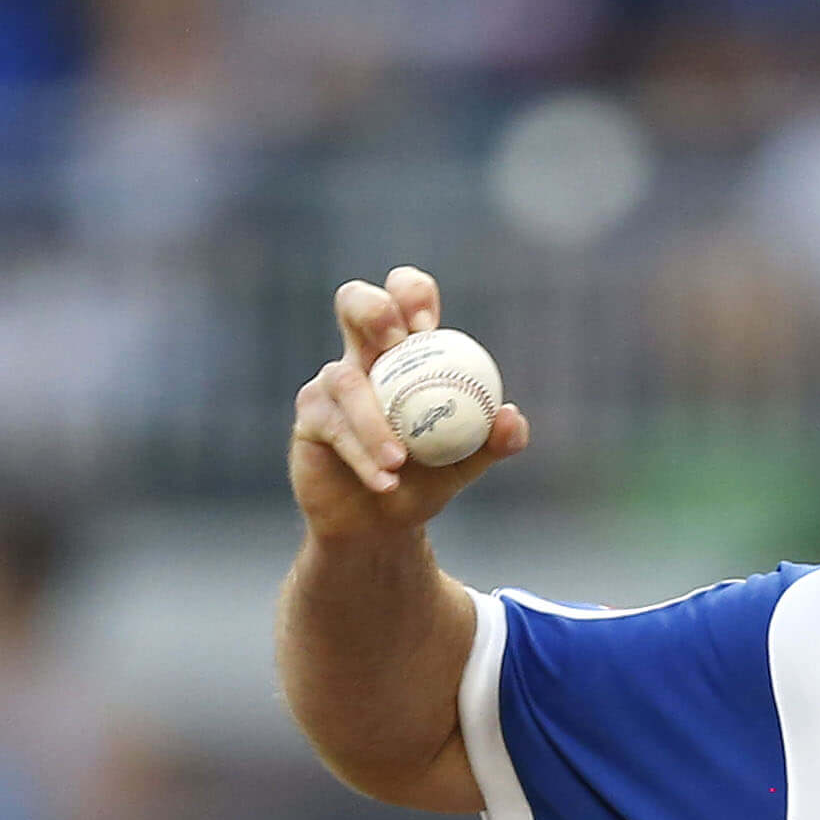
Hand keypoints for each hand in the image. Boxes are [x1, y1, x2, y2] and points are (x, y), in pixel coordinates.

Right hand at [287, 267, 528, 542]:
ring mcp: (331, 384)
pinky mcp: (309, 416)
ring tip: (399, 462)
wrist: (381, 524)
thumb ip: (494, 440)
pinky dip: (362, 454)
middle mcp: (364, 357)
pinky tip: (385, 482)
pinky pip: (333, 426)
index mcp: (408, 354)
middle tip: (398, 340)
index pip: (404, 298)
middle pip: (354, 302)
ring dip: (373, 421)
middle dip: (373, 309)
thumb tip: (509, 415)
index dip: (412, 295)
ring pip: (346, 380)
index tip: (429, 325)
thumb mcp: (467, 463)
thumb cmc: (426, 480)